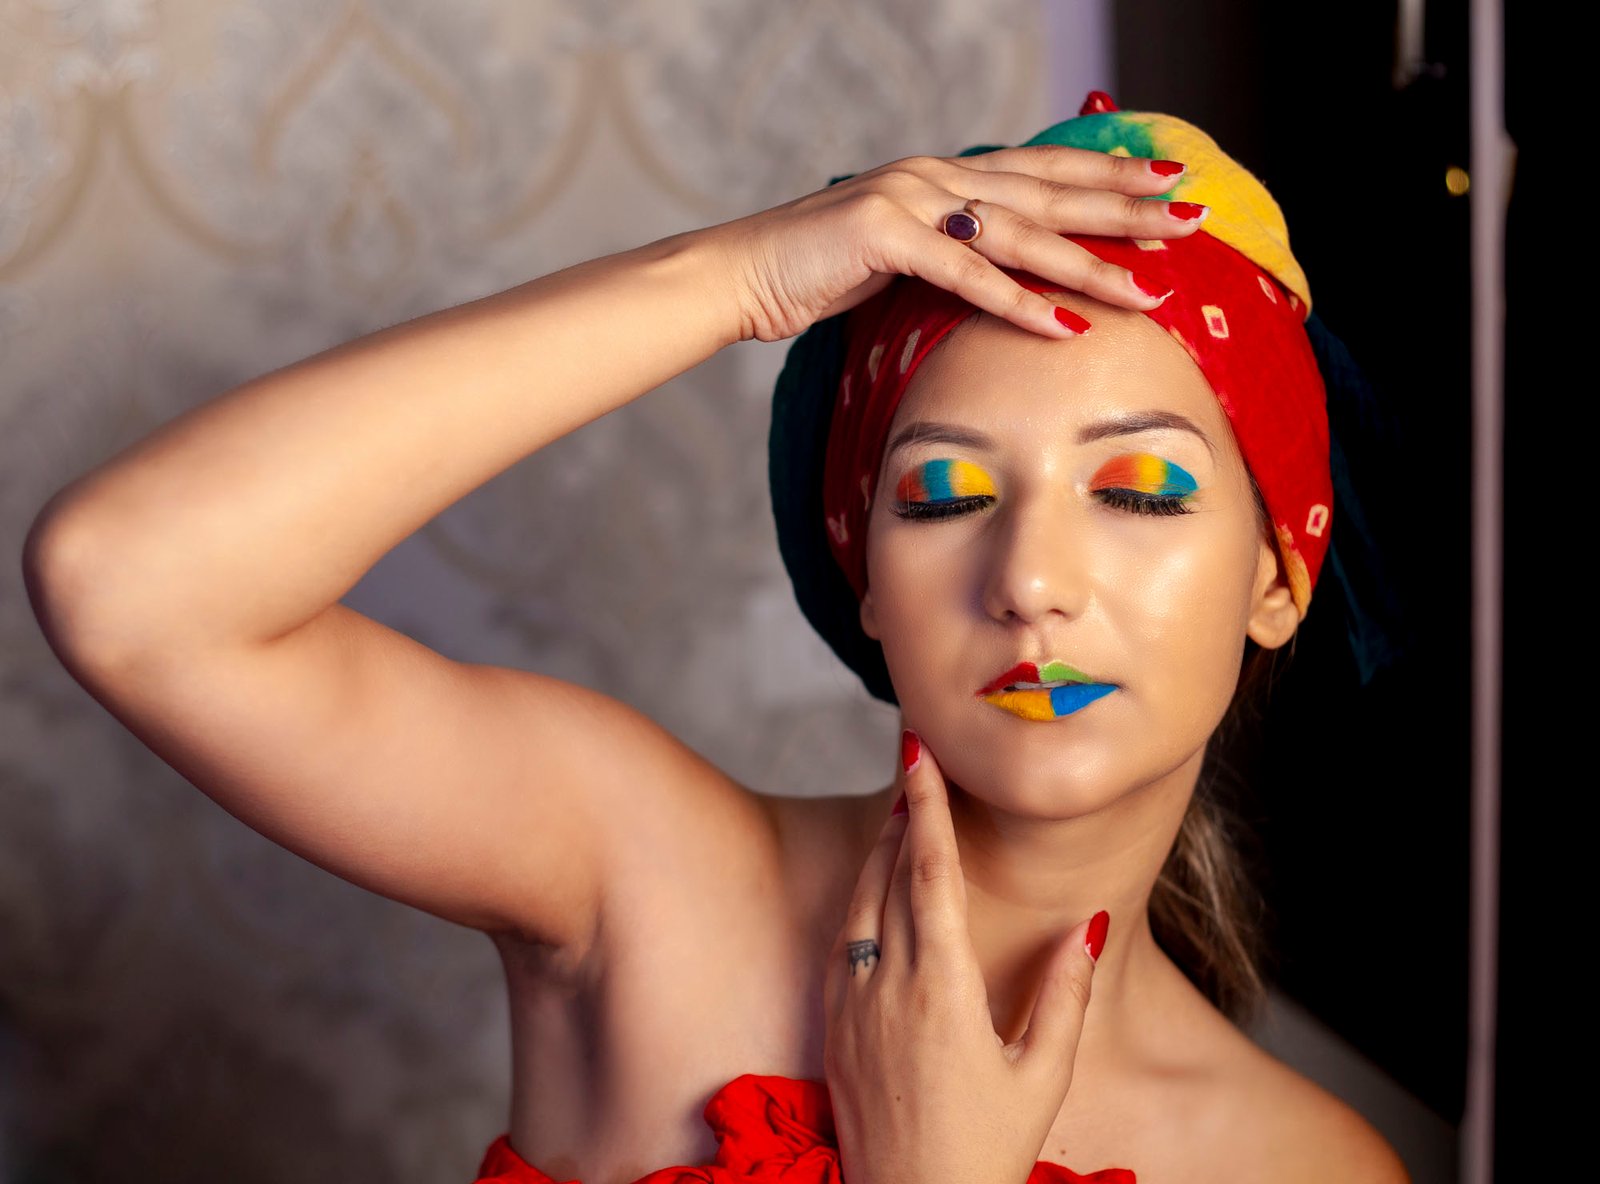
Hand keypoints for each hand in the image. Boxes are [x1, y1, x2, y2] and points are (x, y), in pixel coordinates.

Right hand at [700, 144, 1204, 342]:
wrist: (739, 273)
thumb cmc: (814, 271)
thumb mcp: (897, 255)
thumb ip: (949, 253)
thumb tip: (1000, 275)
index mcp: (943, 177)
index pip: (1042, 172)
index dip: (1106, 177)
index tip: (1163, 187)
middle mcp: (936, 177)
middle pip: (1050, 190)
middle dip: (1124, 206)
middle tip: (1188, 218)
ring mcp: (910, 200)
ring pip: (1020, 232)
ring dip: (1088, 263)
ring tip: (1147, 288)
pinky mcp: (882, 237)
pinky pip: (965, 274)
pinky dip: (1017, 300)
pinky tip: (1064, 323)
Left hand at [822, 729, 1107, 1183]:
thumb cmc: (985, 1153)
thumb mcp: (1042, 1076)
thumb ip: (1063, 994)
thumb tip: (1088, 924)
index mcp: (941, 990)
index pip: (931, 873)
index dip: (928, 806)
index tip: (921, 753)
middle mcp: (886, 987)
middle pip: (890, 874)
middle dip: (904, 812)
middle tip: (915, 760)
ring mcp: (851, 1006)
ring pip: (858, 903)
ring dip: (879, 852)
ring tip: (901, 811)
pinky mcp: (832, 1028)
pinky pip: (841, 943)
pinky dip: (858, 900)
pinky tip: (872, 888)